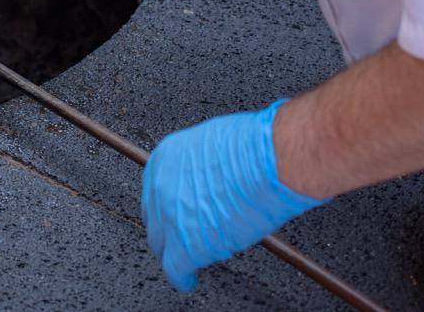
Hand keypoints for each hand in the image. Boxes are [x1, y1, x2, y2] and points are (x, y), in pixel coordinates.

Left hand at [141, 100, 329, 290]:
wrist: (269, 161)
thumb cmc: (255, 148)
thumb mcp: (214, 143)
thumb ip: (202, 164)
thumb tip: (210, 176)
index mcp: (166, 158)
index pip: (156, 189)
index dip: (168, 205)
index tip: (177, 213)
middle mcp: (160, 185)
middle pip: (154, 217)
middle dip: (166, 229)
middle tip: (181, 236)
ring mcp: (170, 215)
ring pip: (161, 244)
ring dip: (173, 253)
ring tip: (186, 260)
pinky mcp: (186, 243)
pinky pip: (175, 268)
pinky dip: (182, 277)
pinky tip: (188, 280)